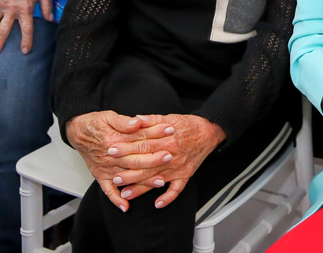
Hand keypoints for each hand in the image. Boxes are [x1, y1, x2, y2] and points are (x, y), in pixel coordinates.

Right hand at [65, 112, 172, 211]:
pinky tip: (126, 206)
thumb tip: (137, 123)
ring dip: (143, 180)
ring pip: (127, 176)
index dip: (155, 135)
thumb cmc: (95, 123)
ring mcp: (105, 168)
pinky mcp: (100, 175)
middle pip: (136, 159)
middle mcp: (109, 157)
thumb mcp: (108, 116)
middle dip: (154, 159)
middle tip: (170, 157)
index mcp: (113, 140)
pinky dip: (116, 199)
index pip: (138, 139)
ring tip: (161, 181)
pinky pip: (108, 190)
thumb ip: (123, 121)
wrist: (77, 131)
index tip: (170, 132)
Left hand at [107, 114, 225, 209]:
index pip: (142, 145)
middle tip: (113, 177)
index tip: (112, 151)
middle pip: (146, 165)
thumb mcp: (170, 117)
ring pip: (157, 180)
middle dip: (129, 172)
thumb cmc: (189, 125)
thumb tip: (135, 119)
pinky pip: (177, 189)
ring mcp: (178, 167)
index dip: (126, 149)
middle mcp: (171, 156)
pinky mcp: (186, 175)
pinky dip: (168, 197)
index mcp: (166, 139)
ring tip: (125, 193)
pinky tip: (158, 204)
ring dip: (141, 188)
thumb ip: (152, 120)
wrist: (210, 132)